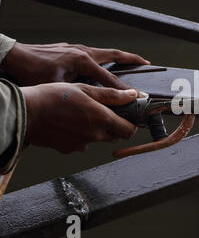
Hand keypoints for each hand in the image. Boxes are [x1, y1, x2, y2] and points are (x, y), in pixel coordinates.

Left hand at [0, 42, 149, 87]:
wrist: (15, 56)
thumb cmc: (32, 72)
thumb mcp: (58, 87)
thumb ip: (78, 93)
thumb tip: (93, 104)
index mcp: (82, 60)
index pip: (109, 78)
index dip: (124, 89)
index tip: (136, 95)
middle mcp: (83, 52)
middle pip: (114, 55)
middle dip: (132, 59)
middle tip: (145, 63)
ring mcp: (77, 49)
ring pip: (104, 53)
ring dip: (119, 57)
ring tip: (131, 62)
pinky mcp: (71, 50)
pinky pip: (94, 54)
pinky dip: (104, 58)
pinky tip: (104, 65)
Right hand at [21, 83, 137, 152]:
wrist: (25, 112)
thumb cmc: (53, 96)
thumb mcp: (85, 89)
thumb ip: (112, 95)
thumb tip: (133, 95)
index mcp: (102, 119)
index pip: (129, 131)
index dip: (132, 124)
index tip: (130, 116)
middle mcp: (94, 135)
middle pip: (116, 135)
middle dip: (116, 125)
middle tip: (106, 111)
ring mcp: (81, 144)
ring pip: (99, 138)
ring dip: (98, 129)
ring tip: (82, 113)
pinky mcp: (69, 149)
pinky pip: (82, 143)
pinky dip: (81, 134)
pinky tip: (70, 122)